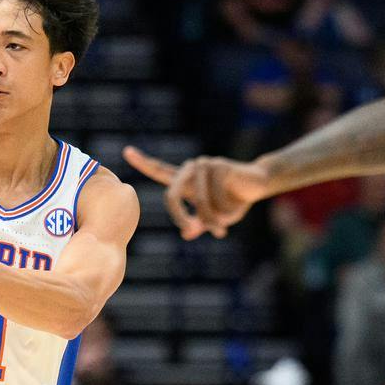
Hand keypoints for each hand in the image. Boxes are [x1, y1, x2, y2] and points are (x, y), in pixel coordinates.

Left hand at [123, 147, 269, 239]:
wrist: (257, 185)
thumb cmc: (233, 200)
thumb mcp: (214, 217)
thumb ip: (198, 223)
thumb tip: (186, 233)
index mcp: (185, 179)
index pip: (159, 170)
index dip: (143, 162)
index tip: (126, 151)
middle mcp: (190, 168)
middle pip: (171, 195)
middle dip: (181, 217)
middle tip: (191, 231)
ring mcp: (204, 164)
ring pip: (198, 202)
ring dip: (211, 220)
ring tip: (221, 230)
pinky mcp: (219, 165)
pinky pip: (216, 197)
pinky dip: (224, 211)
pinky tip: (234, 209)